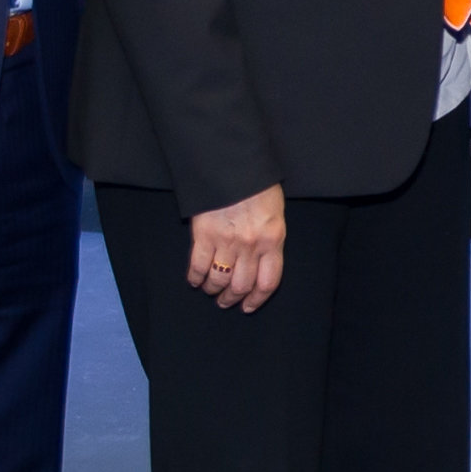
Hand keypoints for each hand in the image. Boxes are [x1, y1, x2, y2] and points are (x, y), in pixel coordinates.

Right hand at [186, 187, 286, 311]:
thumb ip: (270, 239)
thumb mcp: (275, 213)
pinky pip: (198, 266)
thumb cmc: (258, 186)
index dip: (257, 299)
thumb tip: (262, 263)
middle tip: (226, 302)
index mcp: (272, 240)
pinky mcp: (203, 235)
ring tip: (211, 291)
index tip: (248, 306)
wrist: (233, 165)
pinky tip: (195, 281)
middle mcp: (251, 246)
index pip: (268, 282)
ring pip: (219, 280)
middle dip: (232, 299)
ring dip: (213, 290)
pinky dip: (195, 278)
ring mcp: (226, 241)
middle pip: (241, 286)